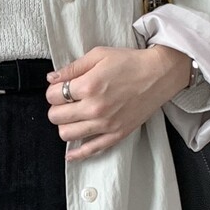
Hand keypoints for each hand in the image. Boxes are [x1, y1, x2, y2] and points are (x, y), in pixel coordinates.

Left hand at [45, 45, 190, 160]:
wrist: (159, 74)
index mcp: (88, 86)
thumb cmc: (130, 62)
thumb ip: (72, 67)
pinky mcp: (116, 134)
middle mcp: (94, 108)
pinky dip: (77, 153)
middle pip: (56, 116)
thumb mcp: (99, 55)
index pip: (52, 95)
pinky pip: (91, 150)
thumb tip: (51, 78)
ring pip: (67, 134)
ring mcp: (105, 124)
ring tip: (72, 117)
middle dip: (56, 108)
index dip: (53, 90)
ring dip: (64, 126)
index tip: (60, 88)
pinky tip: (70, 153)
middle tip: (64, 102)